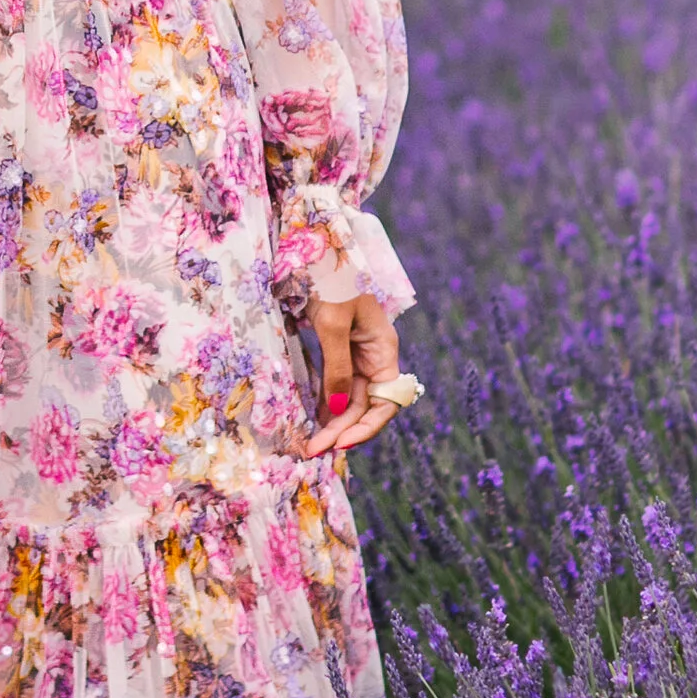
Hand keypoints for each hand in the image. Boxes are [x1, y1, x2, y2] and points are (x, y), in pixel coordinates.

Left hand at [303, 288, 409, 460]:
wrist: (318, 246)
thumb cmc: (333, 279)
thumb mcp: (334, 323)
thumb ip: (337, 367)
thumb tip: (339, 409)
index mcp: (384, 350)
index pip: (386, 402)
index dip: (368, 427)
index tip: (342, 443)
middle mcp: (373, 356)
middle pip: (364, 405)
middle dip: (341, 430)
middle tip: (313, 450)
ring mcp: (355, 353)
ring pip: (347, 398)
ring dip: (331, 421)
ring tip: (310, 443)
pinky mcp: (335, 347)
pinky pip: (333, 383)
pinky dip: (323, 402)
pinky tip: (310, 419)